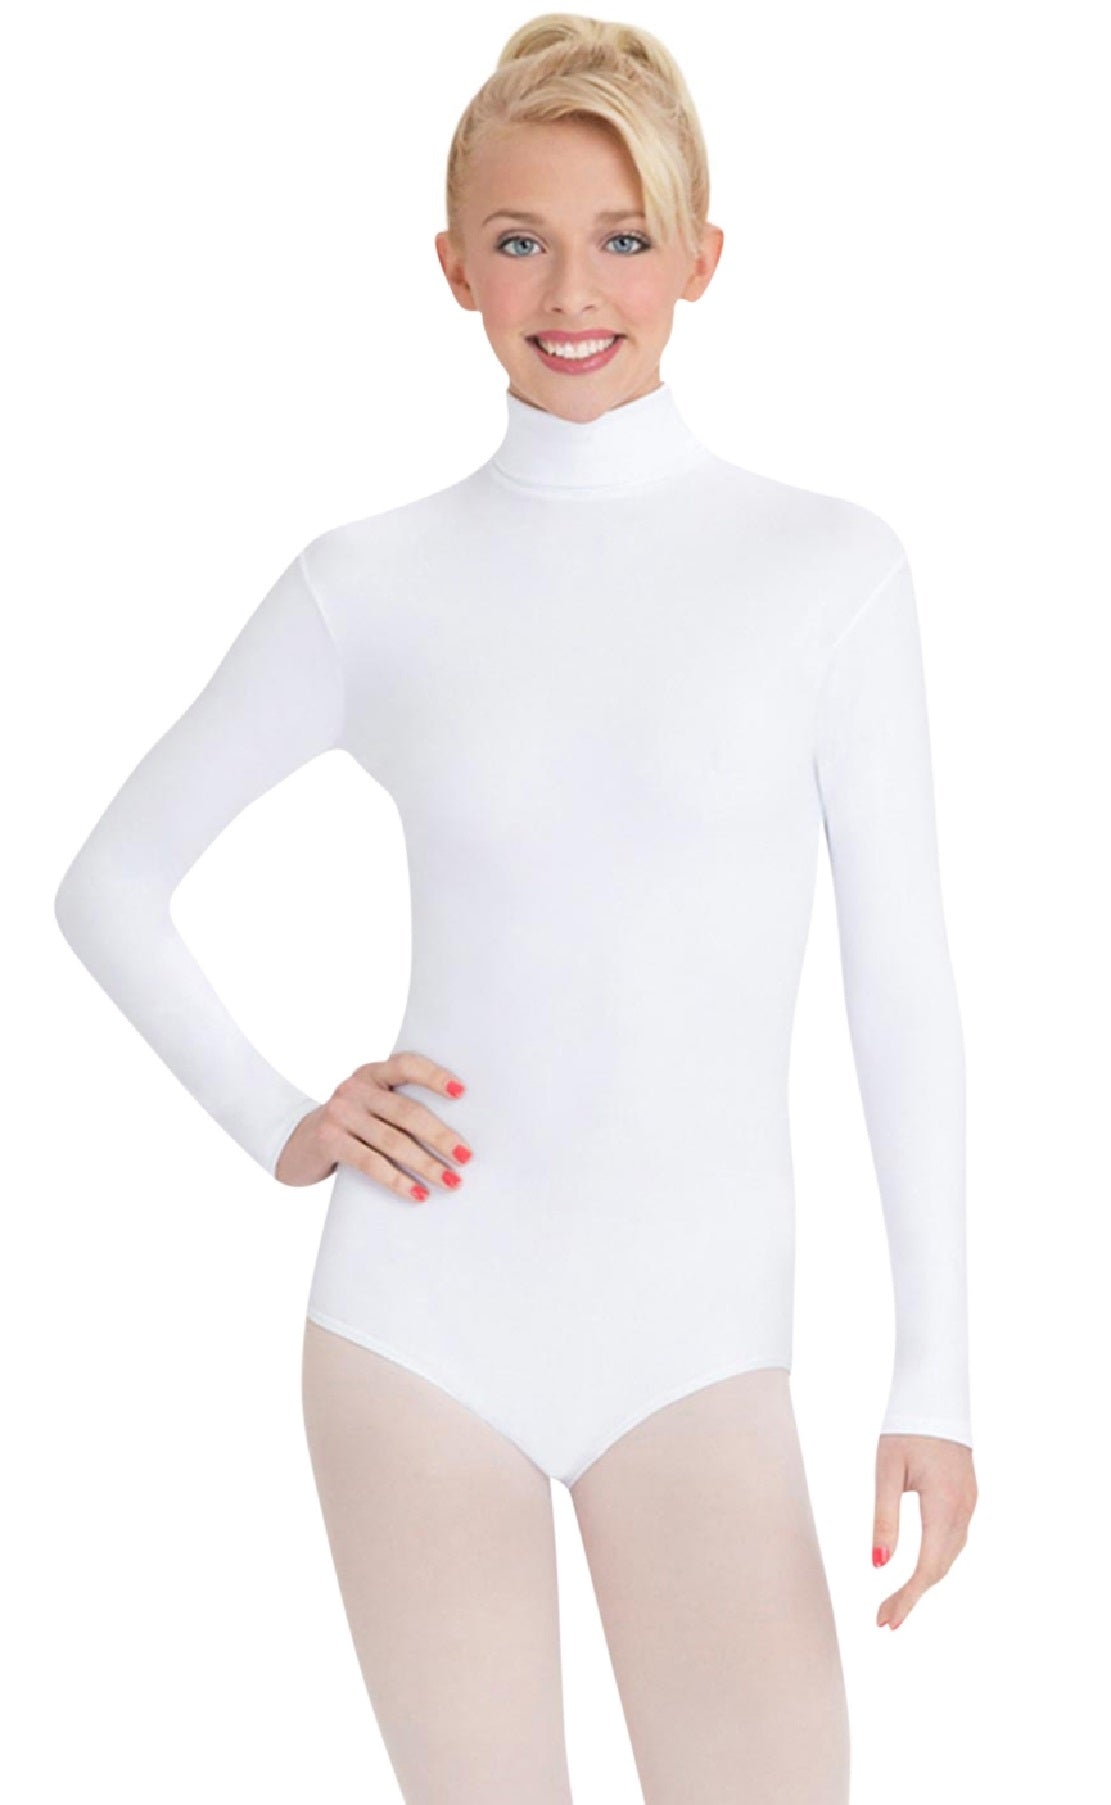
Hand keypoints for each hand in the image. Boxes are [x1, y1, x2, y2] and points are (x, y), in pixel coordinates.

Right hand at [275, 1050, 472, 1196]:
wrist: (295, 1144)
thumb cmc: (349, 1127)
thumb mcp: (369, 1107)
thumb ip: (397, 1107)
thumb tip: (454, 1136)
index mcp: (371, 1073)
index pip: (406, 1065)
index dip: (434, 1076)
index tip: (462, 1093)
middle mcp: (355, 1088)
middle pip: (406, 1111)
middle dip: (440, 1136)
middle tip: (466, 1156)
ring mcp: (340, 1113)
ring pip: (392, 1141)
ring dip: (426, 1164)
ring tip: (450, 1181)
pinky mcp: (329, 1141)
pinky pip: (370, 1162)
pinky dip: (398, 1180)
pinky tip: (418, 1193)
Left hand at [872, 1433, 977, 1629]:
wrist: (936, 1396)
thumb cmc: (906, 1430)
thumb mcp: (887, 1471)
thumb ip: (883, 1518)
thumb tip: (878, 1565)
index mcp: (944, 1505)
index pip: (927, 1567)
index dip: (907, 1598)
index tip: (885, 1621)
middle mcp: (963, 1510)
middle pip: (940, 1568)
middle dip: (912, 1596)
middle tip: (884, 1619)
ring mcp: (969, 1505)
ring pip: (949, 1556)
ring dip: (925, 1581)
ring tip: (896, 1601)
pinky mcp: (967, 1498)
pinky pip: (954, 1540)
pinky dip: (937, 1561)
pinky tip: (920, 1569)